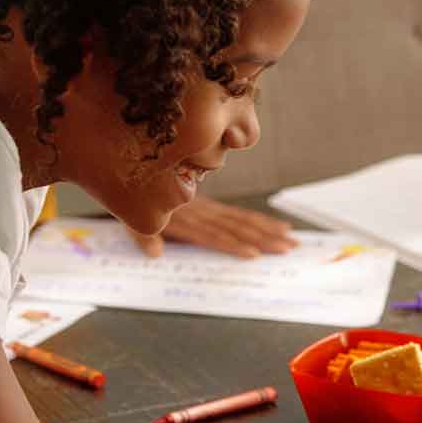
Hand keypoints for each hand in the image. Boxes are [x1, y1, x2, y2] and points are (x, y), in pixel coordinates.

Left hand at [130, 197, 298, 257]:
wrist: (131, 168)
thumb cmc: (131, 197)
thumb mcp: (133, 218)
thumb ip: (144, 235)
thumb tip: (155, 254)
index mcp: (185, 219)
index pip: (214, 234)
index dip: (233, 244)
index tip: (253, 254)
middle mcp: (201, 213)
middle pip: (236, 227)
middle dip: (263, 238)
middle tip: (288, 247)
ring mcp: (207, 210)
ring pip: (242, 221)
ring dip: (267, 230)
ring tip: (290, 239)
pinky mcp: (209, 208)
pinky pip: (237, 216)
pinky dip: (257, 221)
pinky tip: (276, 226)